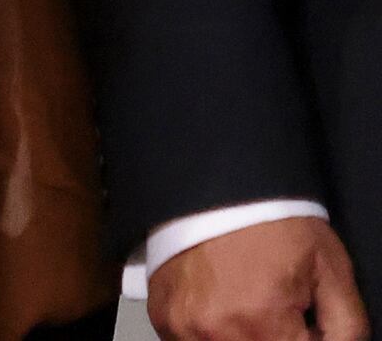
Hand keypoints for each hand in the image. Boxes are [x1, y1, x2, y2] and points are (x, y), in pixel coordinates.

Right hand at [154, 221, 371, 340]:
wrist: (217, 184)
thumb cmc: (273, 222)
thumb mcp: (333, 273)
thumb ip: (346, 330)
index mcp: (259, 324)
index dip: (306, 339)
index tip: (302, 322)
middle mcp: (213, 331)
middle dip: (273, 336)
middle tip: (276, 309)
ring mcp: (181, 326)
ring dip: (242, 337)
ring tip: (247, 305)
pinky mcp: (163, 317)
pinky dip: (212, 333)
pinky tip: (223, 305)